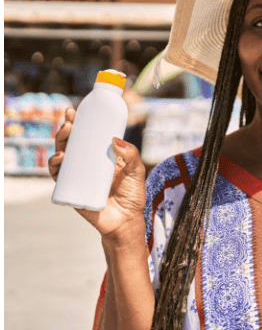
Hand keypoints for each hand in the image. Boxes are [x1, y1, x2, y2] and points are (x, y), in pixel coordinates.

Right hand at [48, 108, 146, 240]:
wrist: (125, 221)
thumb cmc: (132, 195)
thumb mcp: (137, 171)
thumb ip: (132, 155)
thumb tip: (114, 139)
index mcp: (101, 156)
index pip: (87, 135)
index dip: (79, 123)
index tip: (75, 111)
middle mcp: (86, 164)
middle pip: (71, 142)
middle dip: (67, 129)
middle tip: (70, 121)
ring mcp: (77, 175)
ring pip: (62, 155)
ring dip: (59, 143)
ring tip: (66, 134)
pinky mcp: (71, 189)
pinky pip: (58, 176)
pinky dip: (55, 165)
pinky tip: (60, 157)